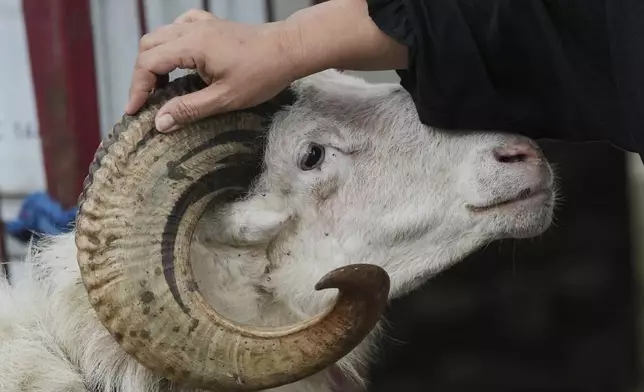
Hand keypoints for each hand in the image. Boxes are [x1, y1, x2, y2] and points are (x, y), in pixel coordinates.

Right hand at [125, 1, 407, 132]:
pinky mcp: (211, 25)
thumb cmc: (262, 74)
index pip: (149, 63)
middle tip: (144, 103)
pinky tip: (176, 60)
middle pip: (149, 47)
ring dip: (153, 61)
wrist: (288, 50)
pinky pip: (178, 29)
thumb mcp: (225, 99)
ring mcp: (201, 24)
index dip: (137, 88)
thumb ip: (189, 109)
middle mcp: (191, 30)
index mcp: (191, 46)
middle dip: (142, 76)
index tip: (134, 112)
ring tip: (158, 88)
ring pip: (161, 37)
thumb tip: (159, 123)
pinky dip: (169, 45)